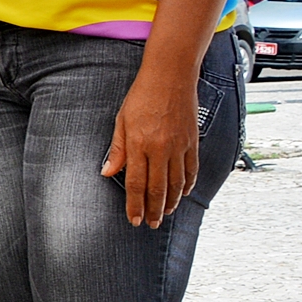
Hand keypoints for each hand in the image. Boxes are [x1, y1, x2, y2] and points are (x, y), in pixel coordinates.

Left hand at [103, 60, 202, 228]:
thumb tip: (108, 172)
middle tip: (150, 224)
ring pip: (177, 183)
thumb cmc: (142, 96)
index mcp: (140, 144)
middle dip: (153, 210)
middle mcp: (161, 148)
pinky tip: (183, 194)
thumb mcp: (122, 120)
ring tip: (164, 214)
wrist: (171, 76)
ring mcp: (179, 146)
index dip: (135, 205)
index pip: (137, 183)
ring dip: (171, 202)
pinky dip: (188, 185)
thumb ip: (117, 149)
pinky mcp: (193, 141)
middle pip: (158, 188)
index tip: (134, 220)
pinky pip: (192, 169)